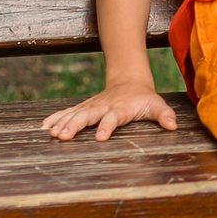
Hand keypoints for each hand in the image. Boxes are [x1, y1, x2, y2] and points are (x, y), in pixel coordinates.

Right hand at [41, 82, 177, 141]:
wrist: (129, 80)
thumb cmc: (143, 98)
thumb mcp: (156, 105)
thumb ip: (164, 115)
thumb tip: (173, 125)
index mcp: (120, 108)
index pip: (113, 117)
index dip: (107, 126)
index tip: (100, 137)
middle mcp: (103, 106)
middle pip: (87, 116)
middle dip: (75, 126)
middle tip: (63, 136)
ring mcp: (91, 106)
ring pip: (74, 114)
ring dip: (62, 123)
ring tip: (51, 134)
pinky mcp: (84, 108)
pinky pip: (67, 113)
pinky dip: (55, 119)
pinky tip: (43, 127)